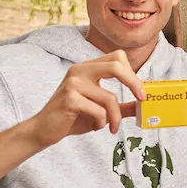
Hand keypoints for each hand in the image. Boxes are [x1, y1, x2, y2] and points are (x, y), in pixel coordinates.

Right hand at [24, 51, 143, 147]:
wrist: (44, 130)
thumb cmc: (73, 117)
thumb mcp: (101, 110)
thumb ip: (121, 106)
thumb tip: (143, 106)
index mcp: (88, 68)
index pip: (117, 57)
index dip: (132, 73)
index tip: (140, 92)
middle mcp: (80, 70)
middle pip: (116, 66)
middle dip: (134, 83)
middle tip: (142, 99)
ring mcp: (73, 83)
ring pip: (110, 97)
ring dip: (115, 117)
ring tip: (111, 127)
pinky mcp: (69, 98)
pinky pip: (98, 111)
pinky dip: (101, 122)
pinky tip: (95, 127)